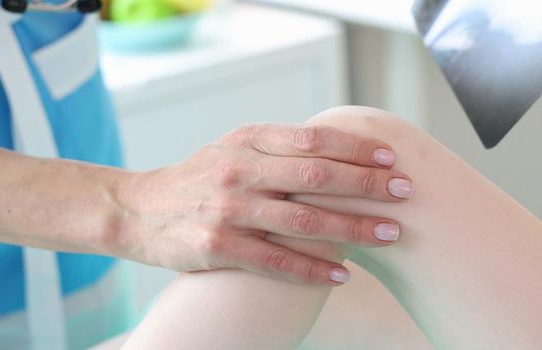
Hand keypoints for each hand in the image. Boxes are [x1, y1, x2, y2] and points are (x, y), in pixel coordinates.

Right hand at [112, 123, 412, 284]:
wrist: (136, 210)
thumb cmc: (199, 178)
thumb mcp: (234, 148)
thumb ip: (279, 147)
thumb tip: (341, 150)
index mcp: (248, 139)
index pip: (313, 138)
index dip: (356, 147)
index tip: (392, 157)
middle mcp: (240, 169)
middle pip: (317, 175)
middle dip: (367, 184)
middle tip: (405, 192)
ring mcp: (228, 208)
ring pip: (304, 220)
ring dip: (353, 228)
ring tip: (389, 234)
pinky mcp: (217, 247)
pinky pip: (276, 261)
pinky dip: (313, 268)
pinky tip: (343, 273)